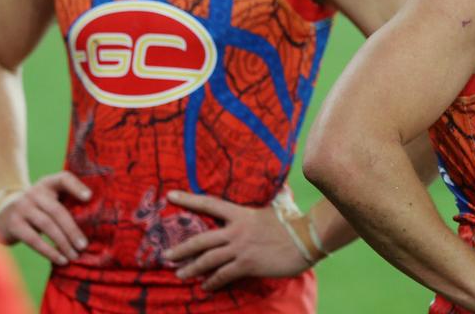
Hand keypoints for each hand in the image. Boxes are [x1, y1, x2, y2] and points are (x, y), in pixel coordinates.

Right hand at [0, 172, 89, 264]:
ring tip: (74, 255)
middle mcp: (34, 192)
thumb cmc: (41, 208)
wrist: (7, 215)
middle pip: (57, 211)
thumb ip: (69, 203)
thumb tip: (96, 224)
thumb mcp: (52, 199)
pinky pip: (33, 239)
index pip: (64, 178)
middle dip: (72, 230)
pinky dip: (49, 251)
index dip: (76, 187)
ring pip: (47, 226)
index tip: (89, 197)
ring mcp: (22, 208)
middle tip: (83, 245)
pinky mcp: (14, 224)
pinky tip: (61, 259)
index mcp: (49, 183)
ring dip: (63, 243)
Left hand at [162, 190, 311, 290]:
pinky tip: (205, 287)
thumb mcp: (281, 205)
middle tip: (166, 256)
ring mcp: (240, 249)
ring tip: (180, 275)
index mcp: (241, 214)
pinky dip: (212, 282)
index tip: (170, 196)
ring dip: (191, 269)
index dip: (188, 200)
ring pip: (207, 260)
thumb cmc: (295, 221)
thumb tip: (283, 188)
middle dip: (181, 249)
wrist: (308, 237)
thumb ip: (276, 198)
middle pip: (201, 240)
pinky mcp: (247, 265)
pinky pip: (223, 275)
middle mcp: (236, 231)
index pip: (210, 204)